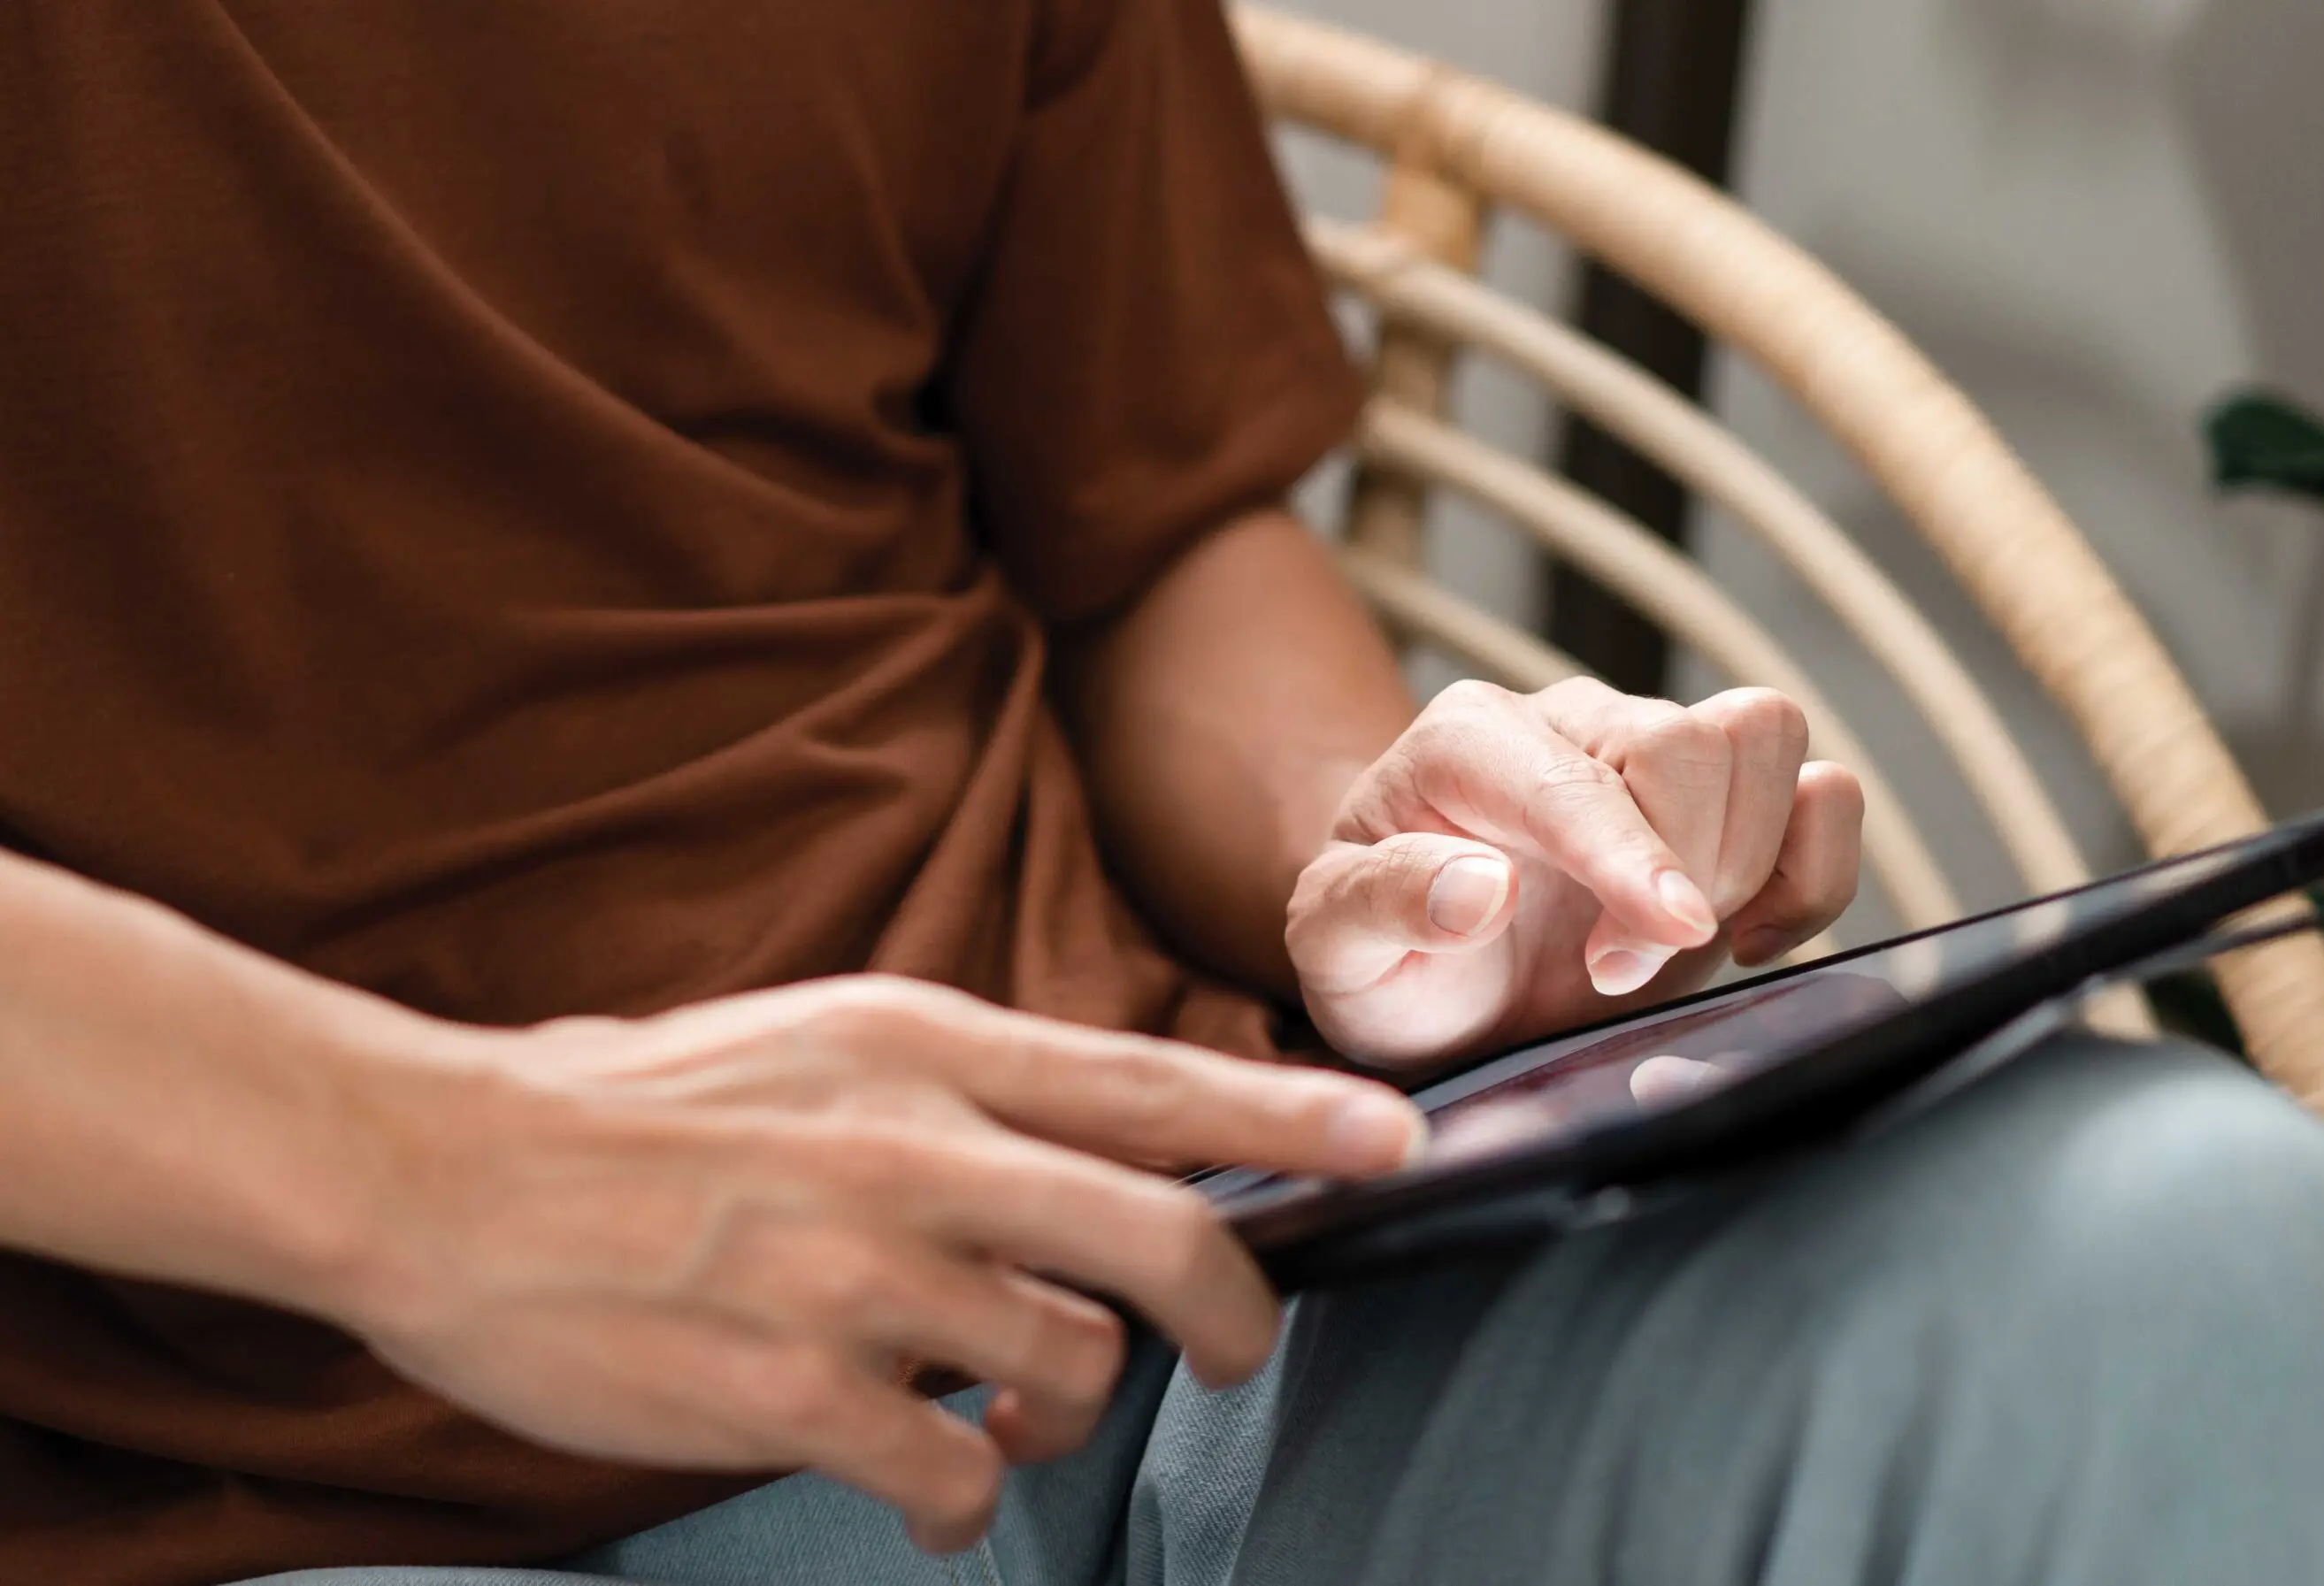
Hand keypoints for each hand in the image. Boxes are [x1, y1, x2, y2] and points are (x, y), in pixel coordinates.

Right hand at [313, 978, 1424, 1553]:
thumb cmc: (643, 1112)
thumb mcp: (824, 1042)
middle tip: (1233, 1349)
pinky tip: (919, 1475)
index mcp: (922, 1049)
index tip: (1396, 1144)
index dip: (1289, 1122)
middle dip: (1233, 1311)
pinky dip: (964, 1494)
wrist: (443, 1173)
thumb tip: (1108, 1152)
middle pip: (1157, 1238)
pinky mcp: (790, 1394)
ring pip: (1064, 1365)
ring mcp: (854, 1277)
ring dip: (1062, 1407)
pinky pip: (955, 1477)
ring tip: (997, 1408)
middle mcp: (910, 1151)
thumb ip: (967, 1090)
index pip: (1149, 1084)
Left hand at [1286, 678, 1862, 1066]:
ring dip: (1751, 859)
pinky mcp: (1727, 806)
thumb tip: (1476, 886)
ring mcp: (1654, 754)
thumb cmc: (1382, 958)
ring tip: (1677, 946)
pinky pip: (1824, 794)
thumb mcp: (1333, 950)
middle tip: (1613, 974)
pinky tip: (1753, 938)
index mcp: (1463, 740)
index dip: (1629, 854)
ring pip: (1767, 737)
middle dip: (1681, 868)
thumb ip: (1379, 905)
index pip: (1571, 775)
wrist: (1432, 984)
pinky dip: (1817, 870)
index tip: (1663, 937)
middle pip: (1689, 739)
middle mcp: (1569, 724)